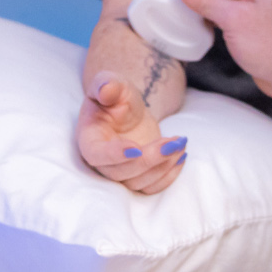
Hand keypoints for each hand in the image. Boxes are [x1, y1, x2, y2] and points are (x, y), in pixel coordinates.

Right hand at [76, 71, 186, 192]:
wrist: (128, 109)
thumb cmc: (116, 96)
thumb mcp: (112, 83)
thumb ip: (107, 84)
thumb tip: (106, 89)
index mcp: (89, 139)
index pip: (96, 154)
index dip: (114, 155)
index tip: (136, 148)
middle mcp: (101, 162)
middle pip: (121, 173)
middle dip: (150, 159)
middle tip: (173, 143)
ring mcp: (120, 172)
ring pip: (139, 182)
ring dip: (163, 167)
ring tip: (180, 144)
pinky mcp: (138, 177)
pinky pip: (152, 187)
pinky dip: (170, 176)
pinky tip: (182, 155)